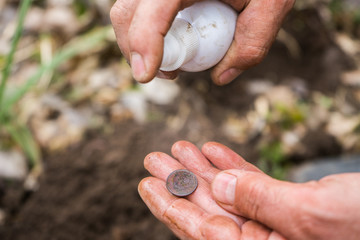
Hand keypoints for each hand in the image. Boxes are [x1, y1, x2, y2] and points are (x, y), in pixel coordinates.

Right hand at [110, 0, 294, 83]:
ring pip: (128, 10)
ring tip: (171, 63)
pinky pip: (140, 8)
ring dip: (138, 42)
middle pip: (126, 12)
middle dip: (134, 50)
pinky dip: (146, 29)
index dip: (142, 44)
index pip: (152, 10)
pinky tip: (170, 42)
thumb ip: (253, 42)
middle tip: (167, 73)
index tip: (146, 76)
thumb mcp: (271, 5)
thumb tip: (221, 77)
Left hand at [139, 141, 359, 239]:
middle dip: (180, 182)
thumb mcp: (312, 213)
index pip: (202, 231)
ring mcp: (275, 225)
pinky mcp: (289, 207)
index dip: (170, 206)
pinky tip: (214, 151)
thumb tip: (220, 188)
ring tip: (180, 148)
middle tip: (155, 159)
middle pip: (208, 211)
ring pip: (227, 195)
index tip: (146, 184)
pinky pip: (252, 187)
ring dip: (203, 171)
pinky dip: (233, 167)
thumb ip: (261, 202)